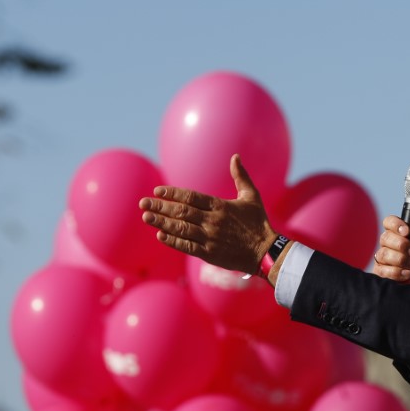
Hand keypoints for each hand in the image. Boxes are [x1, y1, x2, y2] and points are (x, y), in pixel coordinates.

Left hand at [139, 154, 277, 275]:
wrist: (266, 252)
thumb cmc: (259, 223)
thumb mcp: (252, 196)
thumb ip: (241, 176)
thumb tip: (235, 157)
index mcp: (220, 206)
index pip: (190, 197)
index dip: (172, 193)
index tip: (157, 191)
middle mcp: (212, 221)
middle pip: (181, 212)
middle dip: (160, 207)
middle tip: (143, 203)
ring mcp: (210, 238)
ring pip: (180, 228)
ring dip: (161, 222)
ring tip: (146, 217)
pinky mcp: (210, 253)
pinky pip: (187, 246)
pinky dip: (173, 241)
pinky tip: (160, 235)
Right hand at [372, 202, 409, 290]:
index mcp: (403, 235)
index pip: (389, 222)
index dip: (395, 224)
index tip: (407, 230)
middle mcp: (391, 246)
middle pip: (384, 237)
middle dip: (402, 245)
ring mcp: (385, 261)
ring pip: (382, 253)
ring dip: (402, 260)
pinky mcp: (381, 275)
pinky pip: (381, 269)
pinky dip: (397, 272)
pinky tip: (408, 276)